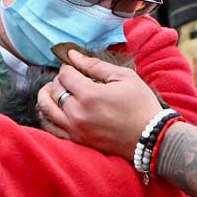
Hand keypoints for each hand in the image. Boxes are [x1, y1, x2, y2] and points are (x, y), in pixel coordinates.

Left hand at [37, 49, 160, 158]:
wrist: (150, 137)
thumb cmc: (140, 104)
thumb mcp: (123, 77)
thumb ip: (95, 66)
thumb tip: (72, 55)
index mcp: (89, 95)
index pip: (65, 75)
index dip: (69, 67)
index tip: (76, 67)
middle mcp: (77, 114)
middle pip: (54, 90)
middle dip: (59, 80)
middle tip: (70, 78)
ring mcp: (74, 129)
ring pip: (46, 108)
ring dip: (47, 95)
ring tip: (55, 90)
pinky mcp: (76, 141)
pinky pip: (51, 128)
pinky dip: (47, 116)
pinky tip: (53, 109)